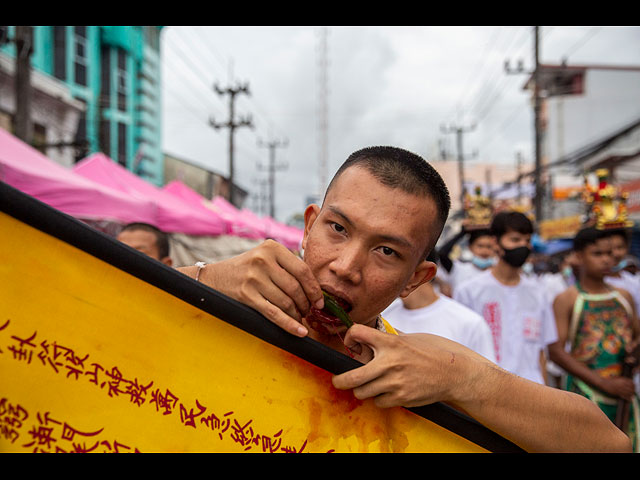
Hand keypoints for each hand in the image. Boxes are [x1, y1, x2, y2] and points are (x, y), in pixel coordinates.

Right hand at [188, 240, 323, 336]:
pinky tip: (299, 331)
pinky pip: (274, 313)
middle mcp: (263, 260)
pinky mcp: (247, 295)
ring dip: (297, 315)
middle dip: (306, 304)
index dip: (315, 289)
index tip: (320, 301)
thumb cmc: (247, 269)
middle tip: (308, 312)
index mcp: (272, 248)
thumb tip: (315, 289)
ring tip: (299, 319)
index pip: (303, 270)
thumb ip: (287, 266)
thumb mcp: (265, 257)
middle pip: (296, 288)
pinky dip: (289, 325)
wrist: (214, 278)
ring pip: (286, 302)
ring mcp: (254, 278)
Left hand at [332, 324, 487, 408]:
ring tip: (371, 384)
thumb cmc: (432, 352)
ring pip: (362, 392)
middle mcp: (390, 362)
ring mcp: (395, 382)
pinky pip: (378, 402)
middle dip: (340, 380)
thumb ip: (389, 339)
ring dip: (363, 390)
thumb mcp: (410, 338)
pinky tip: (389, 391)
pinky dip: (380, 398)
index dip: (350, 337)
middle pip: (351, 376)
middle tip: (338, 380)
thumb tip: (368, 337)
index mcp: (391, 342)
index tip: (351, 343)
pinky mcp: (401, 398)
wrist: (453, 373)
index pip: (358, 332)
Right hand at [598, 376, 635, 400]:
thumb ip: (622, 379)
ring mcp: (619, 389)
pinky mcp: (617, 393)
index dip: (633, 384)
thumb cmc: (609, 379)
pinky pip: (625, 396)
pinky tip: (630, 399)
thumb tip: (629, 381)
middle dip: (633, 389)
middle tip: (633, 390)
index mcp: (622, 380)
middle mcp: (621, 384)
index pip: (631, 382)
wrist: (602, 382)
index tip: (634, 385)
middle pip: (631, 388)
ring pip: (629, 392)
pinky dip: (628, 398)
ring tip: (632, 394)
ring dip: (631, 394)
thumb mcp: (616, 377)